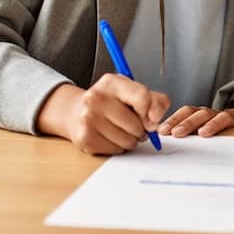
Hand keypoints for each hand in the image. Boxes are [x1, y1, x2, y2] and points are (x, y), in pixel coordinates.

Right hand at [37, 74, 169, 154]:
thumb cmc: (112, 102)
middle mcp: (96, 98)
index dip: (152, 112)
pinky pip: (116, 150)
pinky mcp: (85, 138)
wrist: (77, 111)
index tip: (152, 119)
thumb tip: (155, 120)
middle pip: (136, 125)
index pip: (142, 97)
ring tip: (121, 130)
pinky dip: (118, 147)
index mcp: (112, 82)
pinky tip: (110, 136)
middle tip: (132, 125)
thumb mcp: (134, 93)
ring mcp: (88, 119)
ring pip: (128, 141)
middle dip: (141, 129)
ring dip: (130, 140)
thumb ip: (155, 101)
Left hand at [158, 106, 233, 137]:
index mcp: (202, 114)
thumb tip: (159, 138)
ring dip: (213, 124)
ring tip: (203, 133)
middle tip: (178, 133)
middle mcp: (215, 114)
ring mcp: (232, 118)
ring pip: (223, 117)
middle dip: (188, 123)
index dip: (175, 120)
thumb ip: (184, 132)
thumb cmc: (217, 129)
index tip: (164, 131)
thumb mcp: (200, 129)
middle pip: (202, 114)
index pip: (187, 112)